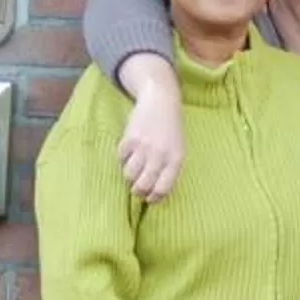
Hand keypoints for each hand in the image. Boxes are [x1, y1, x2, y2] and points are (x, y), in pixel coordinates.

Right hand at [113, 55, 183, 201]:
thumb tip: (156, 193)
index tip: (149, 199)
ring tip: (132, 170)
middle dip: (138, 191)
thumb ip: (169, 169)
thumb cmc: (171, 129)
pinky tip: (128, 154)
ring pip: (129, 174)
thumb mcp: (178, 149)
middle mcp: (160, 155)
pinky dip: (122, 159)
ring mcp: (144, 147)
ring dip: (129, 176)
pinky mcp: (129, 138)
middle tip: (136, 189)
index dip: (153, 198)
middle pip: (143, 185)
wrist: (161, 101)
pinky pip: (121, 158)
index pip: (163, 188)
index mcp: (175, 160)